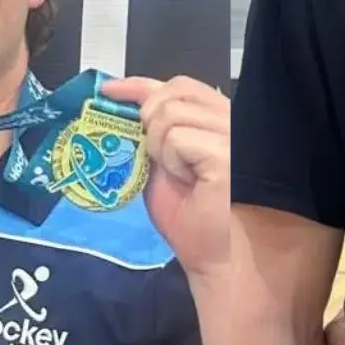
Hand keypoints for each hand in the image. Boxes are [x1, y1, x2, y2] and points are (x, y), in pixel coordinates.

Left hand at [101, 75, 228, 276]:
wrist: (217, 259)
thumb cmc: (193, 219)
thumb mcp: (162, 165)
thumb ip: (154, 133)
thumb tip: (122, 102)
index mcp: (219, 120)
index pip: (180, 85)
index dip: (141, 84)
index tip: (110, 91)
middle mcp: (232, 119)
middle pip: (173, 93)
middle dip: (151, 121)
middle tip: (157, 158)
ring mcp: (234, 133)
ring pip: (171, 115)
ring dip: (162, 149)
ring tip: (181, 176)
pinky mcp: (227, 152)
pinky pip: (178, 139)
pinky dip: (172, 162)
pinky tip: (188, 182)